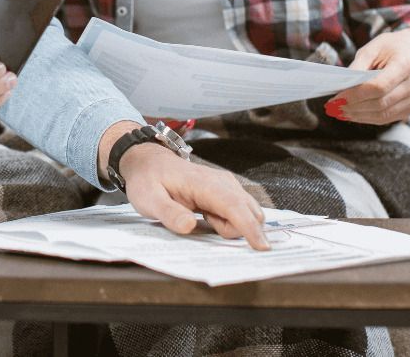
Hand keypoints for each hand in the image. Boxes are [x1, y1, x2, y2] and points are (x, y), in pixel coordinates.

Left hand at [111, 133, 270, 249]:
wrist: (147, 161)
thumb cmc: (147, 180)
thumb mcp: (148, 199)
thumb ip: (169, 213)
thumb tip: (190, 226)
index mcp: (203, 183)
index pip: (234, 206)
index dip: (250, 228)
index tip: (262, 247)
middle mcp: (221, 181)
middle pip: (248, 212)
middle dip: (235, 230)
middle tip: (204, 224)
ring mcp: (226, 184)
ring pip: (247, 212)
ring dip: (231, 225)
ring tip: (203, 218)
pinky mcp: (226, 189)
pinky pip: (240, 210)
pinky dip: (231, 221)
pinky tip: (208, 217)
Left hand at [325, 30, 409, 124]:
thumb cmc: (391, 47)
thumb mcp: (372, 48)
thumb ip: (358, 66)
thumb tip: (342, 87)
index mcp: (406, 63)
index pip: (379, 86)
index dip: (356, 94)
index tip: (336, 97)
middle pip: (381, 103)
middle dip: (354, 107)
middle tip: (334, 107)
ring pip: (384, 114)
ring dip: (359, 116)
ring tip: (340, 112)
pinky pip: (388, 118)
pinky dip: (368, 118)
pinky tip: (354, 114)